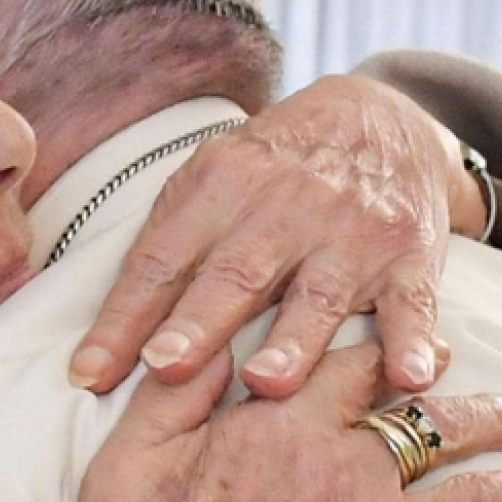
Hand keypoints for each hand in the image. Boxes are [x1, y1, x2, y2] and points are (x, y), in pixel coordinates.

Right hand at [36, 346, 501, 501]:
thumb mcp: (128, 464)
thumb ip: (175, 394)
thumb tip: (206, 338)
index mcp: (283, 428)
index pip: (350, 368)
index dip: (386, 352)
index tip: (415, 348)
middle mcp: (350, 474)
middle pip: (432, 422)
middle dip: (478, 411)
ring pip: (479, 499)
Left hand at [70, 75, 489, 400]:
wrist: (384, 117)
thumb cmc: (274, 171)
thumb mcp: (212, 180)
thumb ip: (165, 249)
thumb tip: (102, 342)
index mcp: (220, 185)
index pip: (162, 259)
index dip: (124, 317)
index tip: (88, 373)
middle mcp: (285, 206)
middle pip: (235, 272)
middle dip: (198, 323)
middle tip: (164, 367)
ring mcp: (351, 232)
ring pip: (318, 293)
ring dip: (293, 341)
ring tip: (268, 384)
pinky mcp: (409, 256)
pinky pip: (413, 303)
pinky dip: (412, 341)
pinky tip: (410, 376)